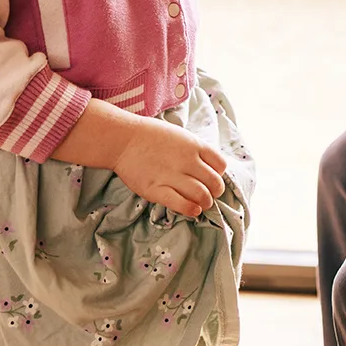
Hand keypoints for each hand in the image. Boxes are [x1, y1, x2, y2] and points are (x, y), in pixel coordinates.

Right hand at [109, 115, 228, 218]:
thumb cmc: (152, 136)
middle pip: (215, 183)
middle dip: (215, 192)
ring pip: (202, 196)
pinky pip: (182, 204)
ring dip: (205, 203)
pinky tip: (192, 210)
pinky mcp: (157, 190)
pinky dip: (191, 210)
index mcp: (194, 145)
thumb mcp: (181, 135)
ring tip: (201, 204)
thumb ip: (196, 150)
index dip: (219, 174)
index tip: (211, 178)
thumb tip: (209, 167)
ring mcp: (172, 175)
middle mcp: (187, 160)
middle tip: (209, 195)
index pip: (221, 165)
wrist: (124, 140)